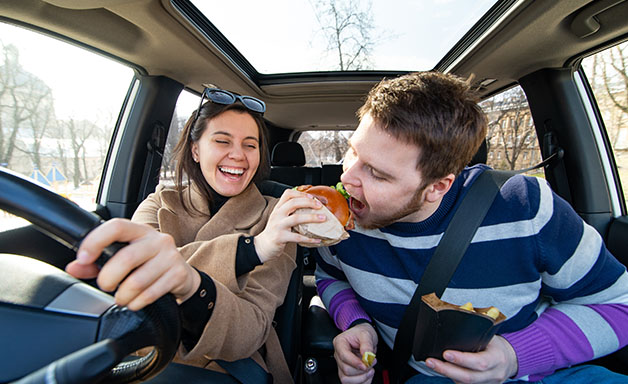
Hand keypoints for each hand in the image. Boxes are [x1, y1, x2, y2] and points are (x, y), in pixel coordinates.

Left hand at [65, 218, 200, 310]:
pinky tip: (135, 302)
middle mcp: (157, 240)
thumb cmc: (148, 265)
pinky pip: (150, 293)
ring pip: (137, 281)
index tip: (83, 259)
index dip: (95, 241)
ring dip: (123, 295)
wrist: (182, 276)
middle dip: (109, 278)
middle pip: (126, 258)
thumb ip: (97, 263)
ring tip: (121, 297)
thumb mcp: (124, 257)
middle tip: (106, 286)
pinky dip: (137, 302)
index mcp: (139, 231)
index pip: (116, 227)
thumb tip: (74, 267)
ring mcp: (170, 256)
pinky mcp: (179, 274)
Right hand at [254, 188, 325, 261]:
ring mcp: (278, 226)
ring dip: (311, 217)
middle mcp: (277, 215)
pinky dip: (309, 239)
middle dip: (308, 203)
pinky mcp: (280, 237)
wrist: (263, 246)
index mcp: (278, 208)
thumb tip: (311, 208)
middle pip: (293, 203)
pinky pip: (297, 237)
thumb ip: (291, 212)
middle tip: (320, 206)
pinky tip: (317, 239)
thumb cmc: (275, 231)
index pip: (288, 194)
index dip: (301, 194)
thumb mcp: (280, 218)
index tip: (312, 197)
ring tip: (323, 219)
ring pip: (296, 218)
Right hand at [333, 322, 377, 383]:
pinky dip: (362, 382)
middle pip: (346, 370)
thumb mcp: (366, 334)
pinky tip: (368, 374)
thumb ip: (367, 344)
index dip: (355, 362)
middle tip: (372, 362)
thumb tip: (367, 356)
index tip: (365, 364)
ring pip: (346, 380)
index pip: (344, 356)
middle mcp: (338, 356)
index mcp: (340, 343)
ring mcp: (341, 365)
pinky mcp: (346, 373)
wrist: (363, 337)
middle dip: (362, 370)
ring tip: (370, 369)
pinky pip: (351, 383)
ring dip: (361, 378)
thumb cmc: (361, 334)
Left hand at [425, 336, 517, 383]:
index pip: (480, 362)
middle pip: (469, 377)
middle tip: (431, 362)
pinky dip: (452, 378)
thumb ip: (477, 330)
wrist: (510, 361)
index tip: (446, 353)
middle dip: (447, 370)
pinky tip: (442, 370)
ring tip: (432, 364)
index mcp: (497, 359)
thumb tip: (462, 310)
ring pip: (464, 383)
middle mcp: (494, 374)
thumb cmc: (496, 346)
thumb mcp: (491, 336)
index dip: (462, 360)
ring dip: (446, 374)